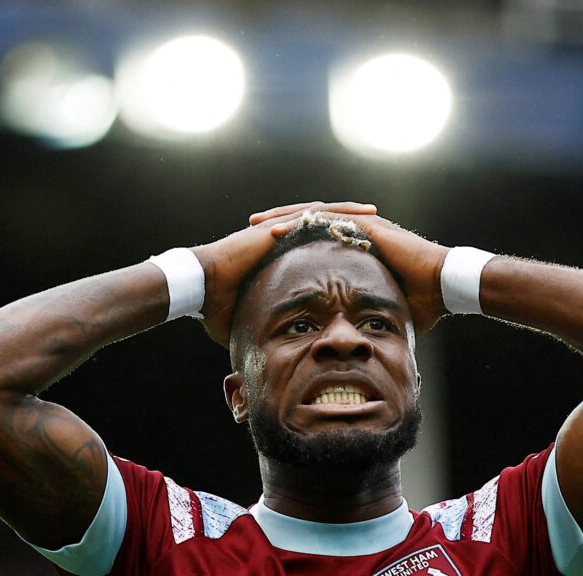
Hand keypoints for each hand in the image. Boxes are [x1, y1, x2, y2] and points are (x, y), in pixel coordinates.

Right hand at [193, 202, 377, 344]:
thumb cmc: (219, 305)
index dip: (343, 245)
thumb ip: (266, 330)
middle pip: (326, 225)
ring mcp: (278, 230)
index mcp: (281, 257)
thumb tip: (271, 354)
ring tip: (374, 213)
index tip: (368, 249)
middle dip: (353, 223)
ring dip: (348, 213)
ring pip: (321, 215)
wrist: (201, 289)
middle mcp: (282, 239)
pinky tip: (350, 215)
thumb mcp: (252, 319)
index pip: (319, 246)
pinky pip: (307, 218)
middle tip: (382, 224)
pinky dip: (330, 216)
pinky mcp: (274, 229)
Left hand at [271, 213, 449, 333]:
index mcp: (357, 248)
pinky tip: (283, 226)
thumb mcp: (384, 310)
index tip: (264, 249)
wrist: (444, 287)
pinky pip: (331, 219)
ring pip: (315, 215)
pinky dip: (306, 221)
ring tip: (259, 223)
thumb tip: (357, 346)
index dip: (290, 242)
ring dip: (285, 218)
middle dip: (279, 224)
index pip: (316, 239)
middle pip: (309, 222)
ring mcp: (363, 226)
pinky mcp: (369, 226)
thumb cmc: (422, 302)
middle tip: (251, 227)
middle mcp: (358, 232)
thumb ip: (368, 319)